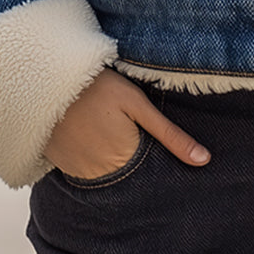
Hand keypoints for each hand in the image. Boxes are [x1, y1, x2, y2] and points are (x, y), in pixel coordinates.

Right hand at [44, 68, 210, 178]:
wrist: (49, 79)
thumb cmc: (100, 87)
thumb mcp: (139, 105)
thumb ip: (171, 135)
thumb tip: (204, 160)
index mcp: (124, 160)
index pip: (147, 173)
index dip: (152, 161)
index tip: (149, 147)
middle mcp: (99, 174)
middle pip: (124, 175)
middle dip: (129, 160)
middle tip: (120, 132)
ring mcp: (75, 171)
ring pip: (101, 174)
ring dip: (106, 159)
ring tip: (103, 130)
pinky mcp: (58, 163)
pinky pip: (79, 168)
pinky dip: (86, 156)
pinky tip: (87, 133)